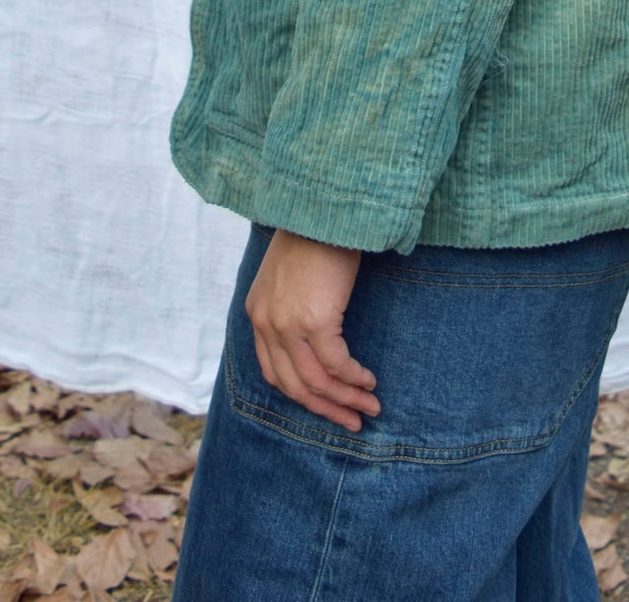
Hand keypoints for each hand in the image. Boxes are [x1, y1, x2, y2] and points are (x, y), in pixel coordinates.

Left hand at [245, 229, 380, 431]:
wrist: (326, 207)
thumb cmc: (316, 236)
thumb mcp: (290, 275)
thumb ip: (293, 306)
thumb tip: (317, 341)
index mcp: (258, 314)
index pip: (274, 372)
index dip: (303, 396)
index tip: (328, 405)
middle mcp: (267, 324)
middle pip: (293, 386)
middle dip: (326, 409)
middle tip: (353, 421)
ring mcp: (288, 324)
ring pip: (316, 382)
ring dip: (345, 399)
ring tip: (369, 405)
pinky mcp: (315, 320)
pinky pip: (335, 364)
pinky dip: (353, 378)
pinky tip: (368, 379)